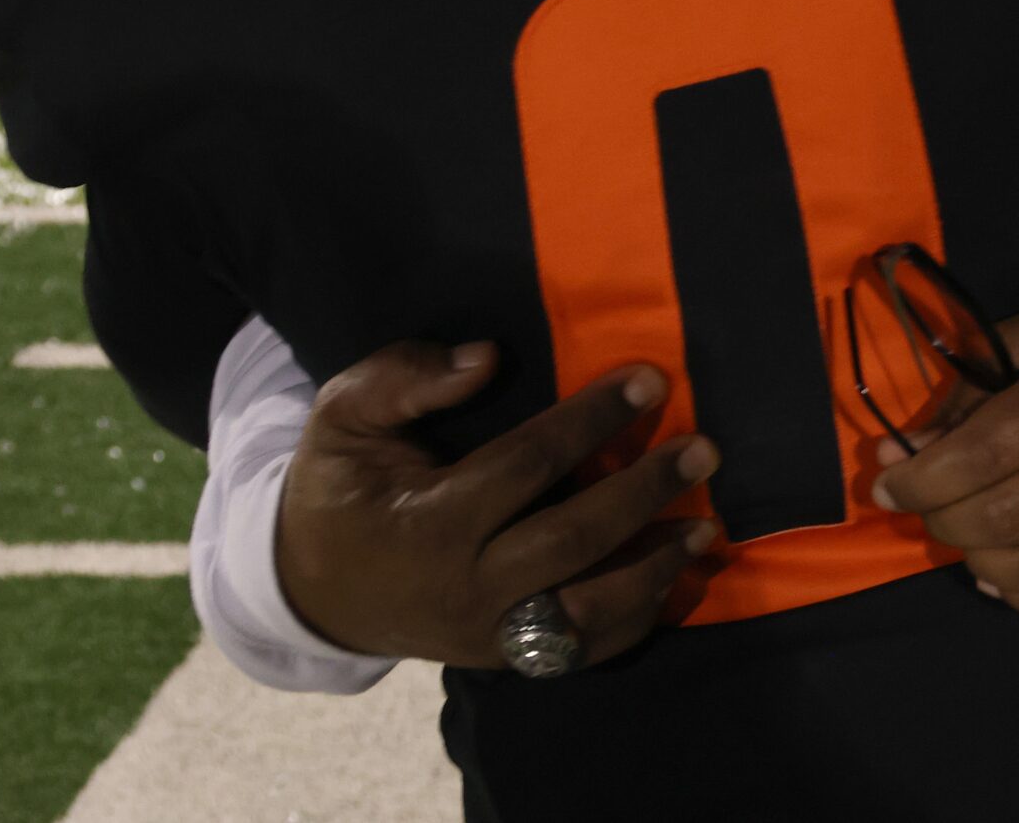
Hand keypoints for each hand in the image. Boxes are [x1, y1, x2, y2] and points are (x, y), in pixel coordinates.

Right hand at [275, 341, 717, 668]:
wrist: (312, 589)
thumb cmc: (340, 486)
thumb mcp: (344, 417)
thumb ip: (405, 380)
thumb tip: (487, 359)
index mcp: (427, 524)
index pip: (526, 467)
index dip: (591, 421)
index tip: (648, 380)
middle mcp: (464, 589)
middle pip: (572, 543)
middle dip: (644, 493)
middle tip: (703, 449)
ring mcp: (488, 635)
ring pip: (588, 614)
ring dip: (655, 569)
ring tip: (707, 524)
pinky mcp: (505, 659)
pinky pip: (582, 652)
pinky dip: (637, 622)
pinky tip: (677, 580)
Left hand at [871, 298, 1018, 622]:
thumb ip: (965, 394)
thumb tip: (895, 454)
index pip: (985, 451)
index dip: (923, 478)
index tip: (886, 486)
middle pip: (1007, 515)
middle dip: (944, 519)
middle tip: (924, 509)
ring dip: (982, 563)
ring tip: (966, 540)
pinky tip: (1004, 576)